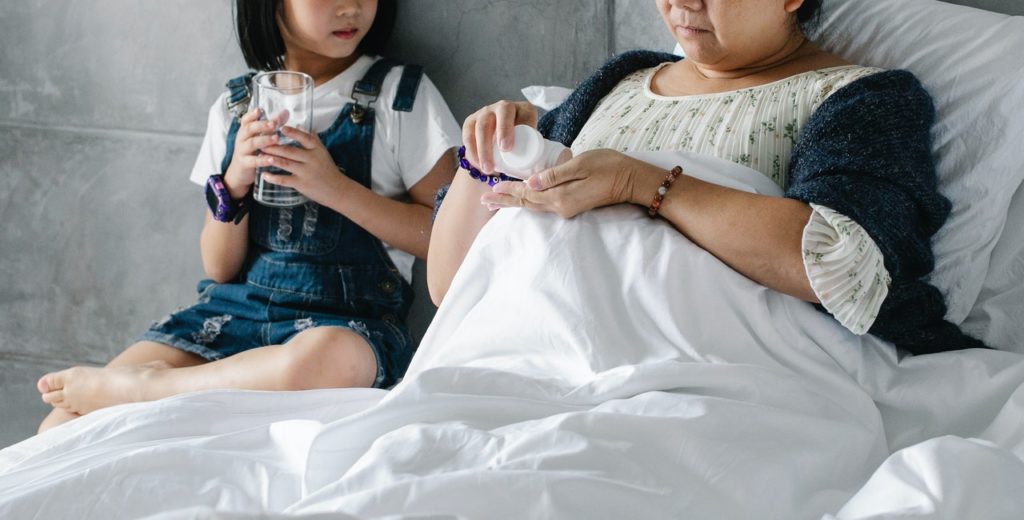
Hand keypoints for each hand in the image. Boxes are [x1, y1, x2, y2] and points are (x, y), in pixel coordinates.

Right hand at [223, 108, 285, 198]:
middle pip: (249, 129)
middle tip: (274, 124)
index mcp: (245, 131)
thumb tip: (286, 112)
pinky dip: (262, 160)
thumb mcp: (259, 137)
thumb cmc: (252, 151)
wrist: (239, 172)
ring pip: (252, 143)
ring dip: (264, 140)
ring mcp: (242, 151)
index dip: (252, 114)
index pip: (246, 120)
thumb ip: (272, 125)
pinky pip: (253, 161)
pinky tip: (271, 159)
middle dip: (261, 125)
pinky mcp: (244, 163)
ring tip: (276, 138)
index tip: (259, 109)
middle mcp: (242, 139)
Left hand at [258, 126, 349, 205]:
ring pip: (285, 163)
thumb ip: (312, 139)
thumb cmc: (328, 170)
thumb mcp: (323, 152)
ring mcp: (306, 172)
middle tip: (261, 142)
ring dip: (271, 158)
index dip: (292, 132)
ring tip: (260, 154)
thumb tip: (300, 126)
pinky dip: (273, 177)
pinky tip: (264, 175)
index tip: (281, 128)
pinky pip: (284, 180)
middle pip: (290, 150)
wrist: (337, 190)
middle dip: (274, 146)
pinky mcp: (301, 184)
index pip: (304, 138)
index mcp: (317, 150)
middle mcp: (311, 159)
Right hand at [462, 100, 537, 173]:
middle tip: (498, 158)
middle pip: (498, 117)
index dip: (508, 129)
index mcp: (523, 110)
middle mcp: (503, 107)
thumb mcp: (533, 142)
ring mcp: (486, 112)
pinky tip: (477, 164)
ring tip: (487, 169)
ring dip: (483, 150)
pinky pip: (468, 135)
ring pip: (481, 127)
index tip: (506, 148)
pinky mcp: (471, 122)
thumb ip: (536, 150)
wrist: (504, 138)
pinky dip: (472, 151)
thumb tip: (534, 170)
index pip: (520, 114)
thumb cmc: (523, 143)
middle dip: (496, 137)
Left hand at [479, 149, 652, 218]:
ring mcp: (567, 209)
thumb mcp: (580, 165)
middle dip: (505, 201)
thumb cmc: (609, 167)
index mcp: (560, 197)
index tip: (489, 189)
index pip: (527, 194)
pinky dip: (529, 201)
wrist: (632, 180)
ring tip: (495, 202)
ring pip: (534, 206)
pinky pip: (544, 205)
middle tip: (484, 201)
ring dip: (514, 203)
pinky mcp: (572, 205)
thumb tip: (529, 182)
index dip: (507, 191)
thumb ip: (554, 175)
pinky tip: (522, 199)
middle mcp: (561, 207)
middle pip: (526, 204)